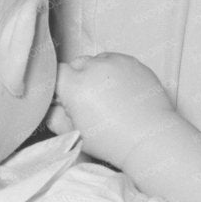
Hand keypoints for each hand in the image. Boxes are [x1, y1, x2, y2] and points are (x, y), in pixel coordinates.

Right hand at [45, 52, 174, 166]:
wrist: (150, 138)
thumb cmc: (111, 140)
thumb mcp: (73, 133)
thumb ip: (53, 117)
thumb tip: (50, 105)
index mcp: (75, 85)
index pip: (56, 73)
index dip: (59, 85)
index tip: (65, 97)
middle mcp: (94, 68)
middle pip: (76, 64)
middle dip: (77, 78)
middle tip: (88, 100)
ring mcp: (116, 62)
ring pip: (97, 60)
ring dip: (97, 72)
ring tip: (107, 95)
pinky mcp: (134, 62)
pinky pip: (117, 61)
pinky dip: (115, 71)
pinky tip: (121, 91)